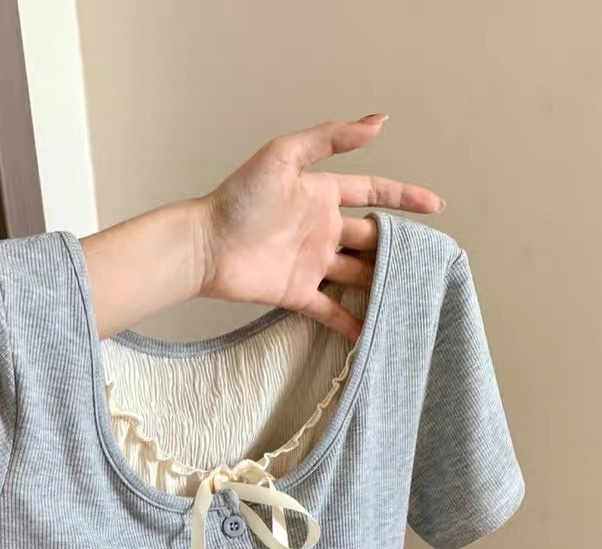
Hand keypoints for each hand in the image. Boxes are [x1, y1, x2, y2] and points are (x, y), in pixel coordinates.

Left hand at [81, 115, 442, 342]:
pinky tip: (375, 334)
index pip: (373, 193)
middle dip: (400, 247)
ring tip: (413, 296)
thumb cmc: (238, 199)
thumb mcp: (283, 156)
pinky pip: (332, 309)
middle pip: (372, 239)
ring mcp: (312, 263)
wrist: (205, 245)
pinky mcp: (298, 293)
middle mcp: (323, 229)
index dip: (404, 198)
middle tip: (431, 260)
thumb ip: (330, 138)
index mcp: (323, 194)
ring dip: (382, 285)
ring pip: (358, 275)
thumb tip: (379, 122)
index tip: (436, 207)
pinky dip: (352, 322)